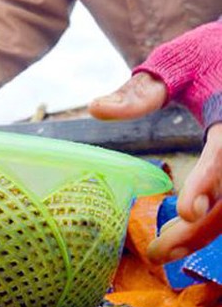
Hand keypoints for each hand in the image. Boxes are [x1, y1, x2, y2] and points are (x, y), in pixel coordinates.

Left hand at [89, 71, 221, 262]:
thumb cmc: (205, 55)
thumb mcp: (174, 63)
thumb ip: (140, 91)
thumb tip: (95, 109)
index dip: (207, 181)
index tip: (185, 211)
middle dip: (200, 229)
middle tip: (157, 252)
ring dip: (204, 234)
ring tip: (162, 251)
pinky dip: (210, 223)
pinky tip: (182, 233)